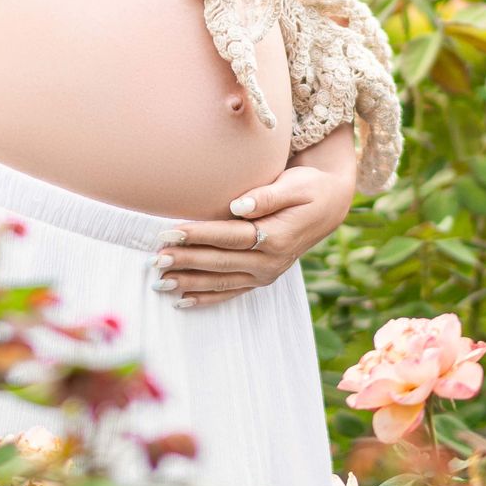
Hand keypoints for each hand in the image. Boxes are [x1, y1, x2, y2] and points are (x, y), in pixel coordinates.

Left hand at [154, 126, 357, 310]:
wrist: (330, 206)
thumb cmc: (309, 188)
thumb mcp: (295, 184)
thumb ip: (266, 195)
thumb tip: (238, 205)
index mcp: (278, 237)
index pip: (229, 237)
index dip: (198, 234)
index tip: (168, 230)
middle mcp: (271, 261)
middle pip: (220, 262)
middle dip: (185, 260)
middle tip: (155, 258)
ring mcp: (266, 274)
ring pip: (221, 281)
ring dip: (189, 282)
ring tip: (158, 281)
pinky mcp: (262, 279)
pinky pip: (230, 292)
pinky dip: (205, 298)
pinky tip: (181, 301)